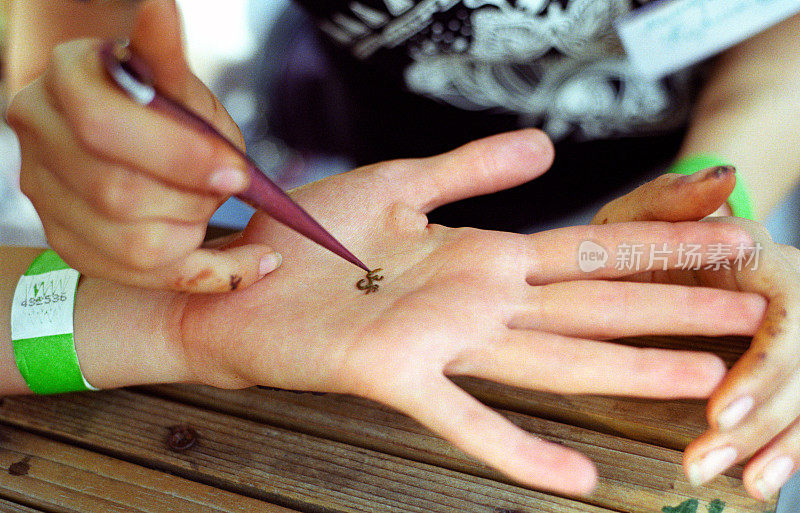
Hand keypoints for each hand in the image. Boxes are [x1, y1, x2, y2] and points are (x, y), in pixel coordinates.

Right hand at [6, 0, 280, 291]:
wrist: (136, 135)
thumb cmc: (163, 106)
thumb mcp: (176, 82)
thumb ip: (168, 58)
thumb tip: (158, 8)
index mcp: (64, 81)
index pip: (106, 127)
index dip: (179, 156)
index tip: (237, 171)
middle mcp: (39, 136)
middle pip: (117, 194)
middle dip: (192, 200)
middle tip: (227, 188)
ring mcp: (45, 192)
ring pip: (130, 245)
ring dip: (194, 234)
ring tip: (212, 208)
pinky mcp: (67, 239)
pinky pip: (137, 279)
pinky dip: (202, 275)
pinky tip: (247, 262)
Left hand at [178, 130, 766, 495]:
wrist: (236, 281)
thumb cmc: (311, 235)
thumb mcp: (399, 184)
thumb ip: (472, 167)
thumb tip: (546, 144)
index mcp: (481, 255)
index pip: (588, 247)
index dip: (658, 242)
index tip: (725, 235)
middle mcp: (477, 301)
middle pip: (592, 304)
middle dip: (673, 306)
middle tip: (751, 311)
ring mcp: (443, 342)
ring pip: (554, 355)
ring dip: (629, 366)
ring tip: (703, 377)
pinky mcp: (397, 373)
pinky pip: (467, 417)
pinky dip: (519, 450)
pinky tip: (577, 479)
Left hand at [592, 168, 799, 499]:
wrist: (671, 254)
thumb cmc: (648, 236)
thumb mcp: (645, 211)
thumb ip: (676, 197)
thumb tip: (722, 178)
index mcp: (770, 264)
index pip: (787, 319)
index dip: (762, 367)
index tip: (720, 405)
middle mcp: (796, 305)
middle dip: (760, 421)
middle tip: (706, 460)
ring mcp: (797, 339)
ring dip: (779, 446)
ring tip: (747, 486)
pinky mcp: (785, 371)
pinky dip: (786, 448)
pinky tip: (761, 481)